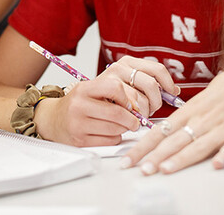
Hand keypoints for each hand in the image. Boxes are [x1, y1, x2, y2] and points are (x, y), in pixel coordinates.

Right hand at [36, 56, 179, 145]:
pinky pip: (112, 139)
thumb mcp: (97, 88)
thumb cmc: (83, 103)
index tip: (143, 99)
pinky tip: (110, 132)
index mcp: (88, 85)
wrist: (53, 119)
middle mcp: (81, 100)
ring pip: (120, 126)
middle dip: (138, 115)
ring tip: (124, 124)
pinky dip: (117, 137)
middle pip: (124, 109)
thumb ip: (125, 85)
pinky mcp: (80, 138)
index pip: (118, 85)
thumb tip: (170, 90)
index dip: (135, 94)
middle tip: (140, 116)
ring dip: (129, 127)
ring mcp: (79, 120)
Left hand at [122, 56, 223, 174]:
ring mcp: (223, 128)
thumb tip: (164, 132)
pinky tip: (216, 165)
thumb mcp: (201, 99)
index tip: (129, 159)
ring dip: (181, 158)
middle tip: (142, 169)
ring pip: (198, 145)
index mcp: (190, 111)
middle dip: (156, 156)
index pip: (160, 131)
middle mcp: (203, 120)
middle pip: (175, 140)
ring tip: (166, 169)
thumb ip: (185, 117)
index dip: (143, 146)